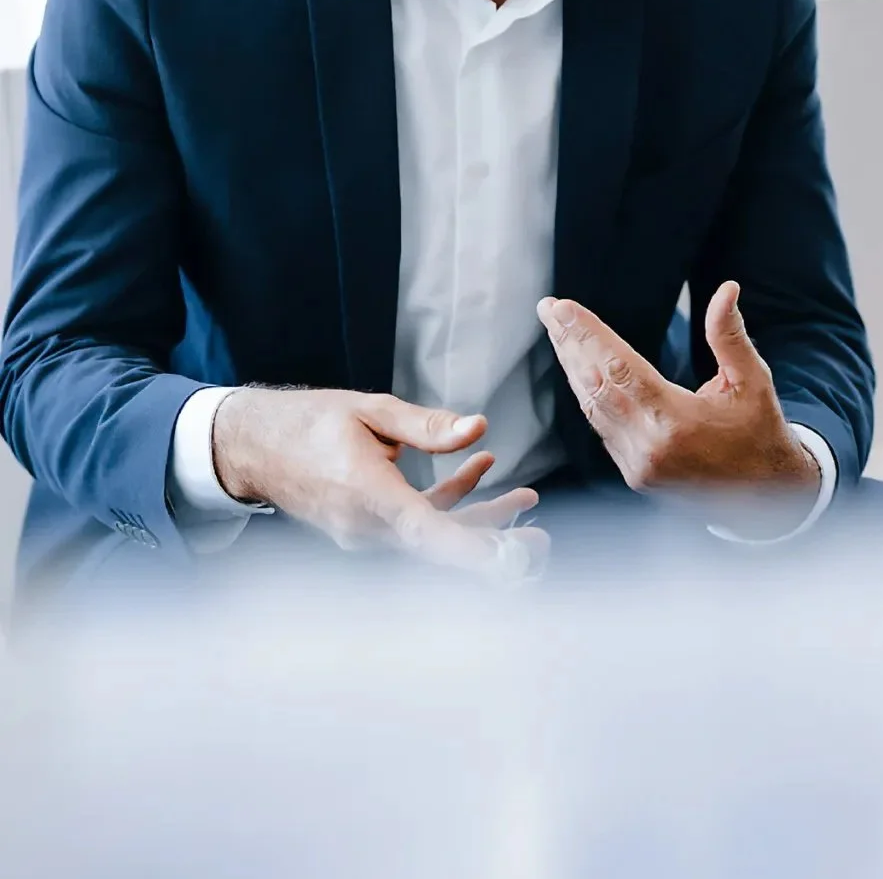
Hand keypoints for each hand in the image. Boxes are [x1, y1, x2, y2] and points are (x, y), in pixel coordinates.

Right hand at [213, 388, 544, 581]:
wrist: (254, 447)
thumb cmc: (309, 422)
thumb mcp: (369, 410)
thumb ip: (426, 425)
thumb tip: (479, 427)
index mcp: (366, 494)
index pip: (425, 531)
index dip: (470, 549)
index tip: (510, 559)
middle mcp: (366, 525)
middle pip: (440, 546)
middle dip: (494, 547)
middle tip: (541, 542)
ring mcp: (365, 533)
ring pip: (434, 537)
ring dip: (481, 520)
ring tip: (528, 498)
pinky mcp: (367, 528)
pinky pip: (417, 525)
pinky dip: (451, 504)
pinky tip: (482, 469)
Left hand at [536, 282, 818, 495]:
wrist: (767, 495)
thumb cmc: (759, 432)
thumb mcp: (752, 381)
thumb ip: (730, 336)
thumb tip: (726, 290)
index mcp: (676, 421)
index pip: (618, 368)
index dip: (587, 335)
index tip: (562, 308)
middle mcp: (648, 447)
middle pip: (595, 385)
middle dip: (569, 343)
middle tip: (550, 309)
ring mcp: (637, 466)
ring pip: (591, 407)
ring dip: (572, 367)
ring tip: (559, 333)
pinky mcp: (634, 475)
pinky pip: (601, 428)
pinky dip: (589, 395)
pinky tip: (580, 370)